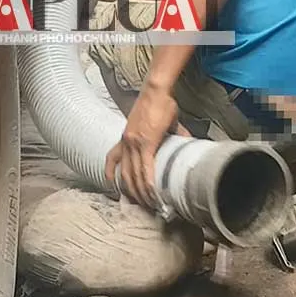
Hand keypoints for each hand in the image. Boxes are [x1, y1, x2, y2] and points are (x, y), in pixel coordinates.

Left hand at [104, 82, 180, 207]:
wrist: (156, 91)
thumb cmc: (159, 104)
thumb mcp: (158, 124)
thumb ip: (167, 137)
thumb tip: (184, 143)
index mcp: (125, 138)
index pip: (113, 161)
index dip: (111, 176)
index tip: (115, 189)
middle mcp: (126, 142)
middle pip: (124, 174)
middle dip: (131, 192)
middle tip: (140, 205)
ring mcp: (134, 143)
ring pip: (134, 174)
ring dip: (140, 192)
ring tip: (148, 204)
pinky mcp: (146, 142)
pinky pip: (146, 167)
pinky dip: (149, 182)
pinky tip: (153, 193)